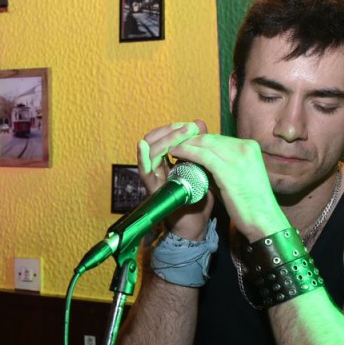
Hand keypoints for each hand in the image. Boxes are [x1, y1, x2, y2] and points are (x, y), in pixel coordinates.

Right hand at [138, 120, 214, 239]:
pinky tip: (143, 146)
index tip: (192, 126)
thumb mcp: (201, 166)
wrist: (197, 223)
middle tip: (188, 128)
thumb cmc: (198, 196)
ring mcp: (153, 177)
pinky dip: (141, 157)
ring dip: (165, 140)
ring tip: (182, 133)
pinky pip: (144, 172)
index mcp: (167, 161)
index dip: (175, 128)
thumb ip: (198, 145)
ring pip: (150, 152)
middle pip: (153, 141)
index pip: (163, 137)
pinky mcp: (153, 189)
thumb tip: (198, 121)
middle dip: (170, 131)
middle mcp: (157, 167)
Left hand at [167, 133, 284, 241]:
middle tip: (174, 145)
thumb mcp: (238, 176)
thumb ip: (222, 166)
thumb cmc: (249, 203)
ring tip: (171, 149)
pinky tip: (175, 154)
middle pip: (210, 138)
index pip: (219, 139)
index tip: (185, 145)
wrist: (263, 220)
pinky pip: (202, 156)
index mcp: (250, 147)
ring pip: (204, 143)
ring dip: (185, 144)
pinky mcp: (228, 170)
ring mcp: (238, 157)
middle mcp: (245, 148)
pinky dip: (186, 152)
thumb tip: (201, 160)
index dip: (199, 141)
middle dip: (190, 140)